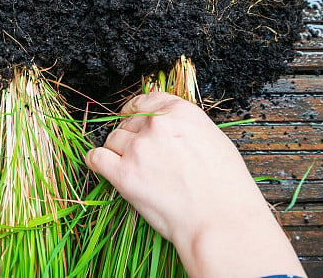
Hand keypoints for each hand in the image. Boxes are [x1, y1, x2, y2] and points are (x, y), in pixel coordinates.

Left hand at [85, 92, 304, 277]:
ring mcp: (138, 148)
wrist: (222, 221)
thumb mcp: (212, 139)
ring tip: (134, 169)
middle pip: (128, 123)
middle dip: (132, 137)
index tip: (131, 118)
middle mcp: (156, 125)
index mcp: (179, 112)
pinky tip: (105, 168)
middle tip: (143, 157)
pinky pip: (97, 158)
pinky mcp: (124, 174)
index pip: (145, 101)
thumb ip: (184, 127)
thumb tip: (166, 126)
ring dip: (117, 151)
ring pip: (112, 140)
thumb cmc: (225, 187)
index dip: (135, 111)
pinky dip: (97, 162)